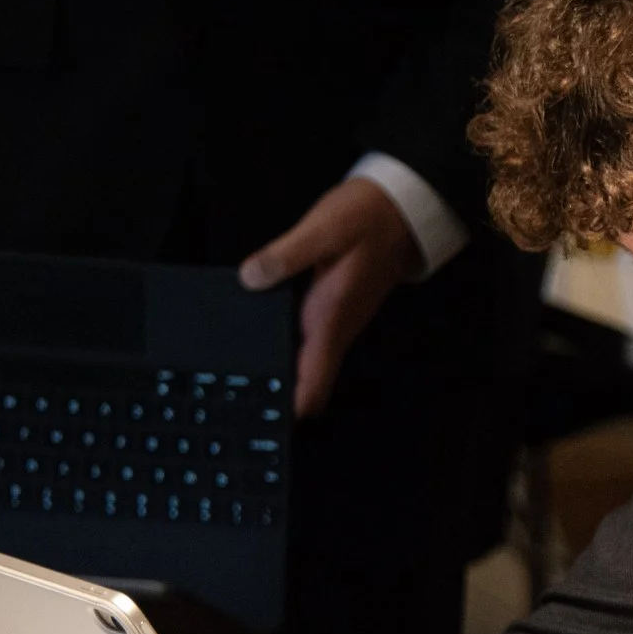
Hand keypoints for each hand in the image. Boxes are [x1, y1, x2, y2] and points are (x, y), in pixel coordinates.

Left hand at [237, 176, 423, 418]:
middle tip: (230, 401)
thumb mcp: (324, 229)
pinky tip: (254, 337)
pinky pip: (305, 342)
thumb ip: (287, 255)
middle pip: (304, 382)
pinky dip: (282, 348)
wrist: (402, 212)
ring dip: (277, 372)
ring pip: (304, 364)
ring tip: (234, 377)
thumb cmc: (366, 220)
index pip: (313, 385)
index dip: (289, 409)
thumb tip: (250, 278)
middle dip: (273, 394)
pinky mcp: (331, 309)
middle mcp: (333, 329)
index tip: (260, 420)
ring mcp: (334, 322)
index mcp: (329, 319)